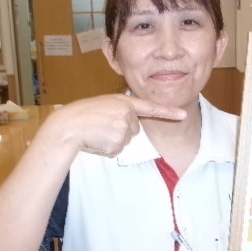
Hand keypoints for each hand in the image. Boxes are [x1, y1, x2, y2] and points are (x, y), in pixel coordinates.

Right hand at [50, 94, 185, 155]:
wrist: (68, 126)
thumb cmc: (82, 116)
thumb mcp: (104, 106)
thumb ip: (120, 111)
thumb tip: (129, 125)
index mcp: (124, 101)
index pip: (150, 107)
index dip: (168, 112)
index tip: (183, 115)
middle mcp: (127, 113)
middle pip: (134, 130)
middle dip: (120, 131)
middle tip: (101, 126)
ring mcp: (124, 128)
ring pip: (126, 140)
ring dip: (112, 140)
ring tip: (97, 132)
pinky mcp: (118, 142)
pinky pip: (118, 149)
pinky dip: (108, 148)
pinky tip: (96, 139)